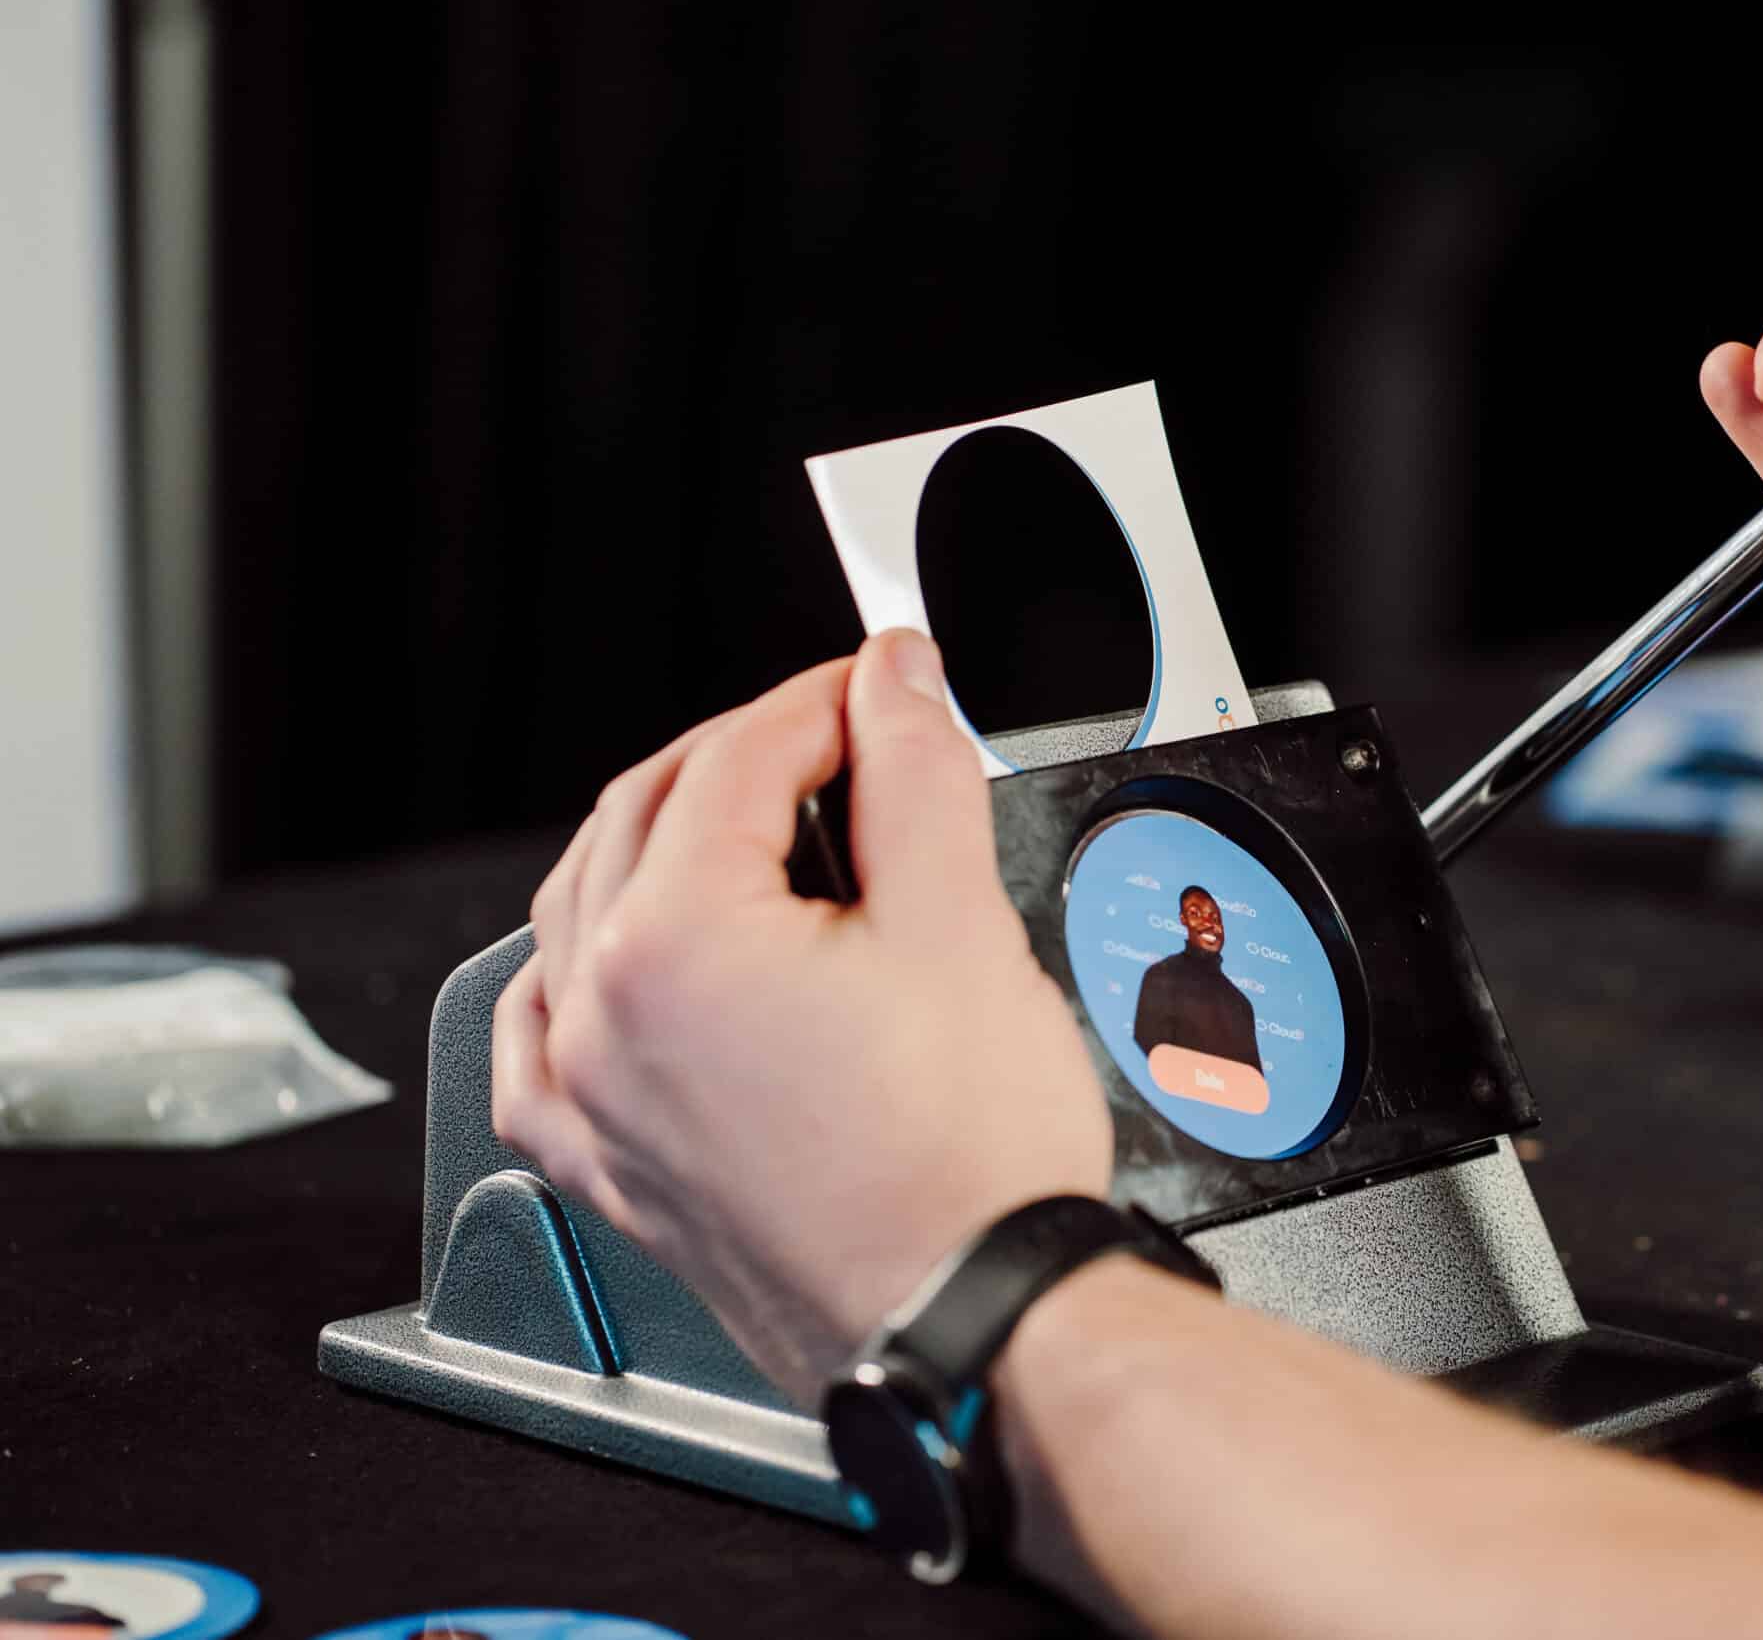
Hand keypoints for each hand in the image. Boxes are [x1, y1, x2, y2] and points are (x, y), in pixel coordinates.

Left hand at [489, 631, 1112, 1405]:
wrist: (972, 1325)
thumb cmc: (967, 1168)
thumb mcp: (960, 925)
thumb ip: (914, 773)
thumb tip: (893, 684)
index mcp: (673, 942)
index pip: (740, 757)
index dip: (826, 700)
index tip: (884, 686)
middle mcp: (602, 1017)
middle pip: (648, 813)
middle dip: (750, 754)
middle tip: (847, 739)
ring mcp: (592, 1101)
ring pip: (585, 910)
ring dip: (666, 842)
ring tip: (766, 827)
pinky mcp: (609, 1168)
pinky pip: (544, 1037)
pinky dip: (585, 971)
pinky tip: (628, 957)